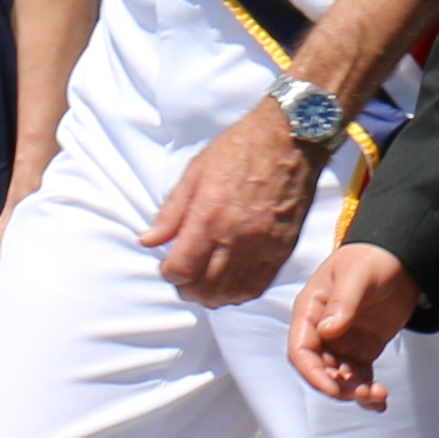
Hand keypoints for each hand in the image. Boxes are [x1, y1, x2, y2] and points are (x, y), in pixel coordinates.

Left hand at [146, 104, 325, 304]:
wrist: (289, 141)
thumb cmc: (240, 151)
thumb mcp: (195, 173)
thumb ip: (171, 212)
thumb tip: (149, 241)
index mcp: (210, 216)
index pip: (181, 269)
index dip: (169, 274)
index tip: (168, 265)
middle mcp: (236, 237)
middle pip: (205, 288)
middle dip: (187, 289)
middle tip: (183, 278)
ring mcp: (262, 246)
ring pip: (231, 293)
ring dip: (212, 296)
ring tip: (204, 285)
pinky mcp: (281, 249)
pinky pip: (258, 286)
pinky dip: (240, 293)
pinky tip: (230, 284)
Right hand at [290, 242, 420, 407]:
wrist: (402, 258)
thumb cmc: (372, 258)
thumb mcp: (358, 274)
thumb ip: (343, 301)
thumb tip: (327, 330)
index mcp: (311, 312)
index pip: (301, 351)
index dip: (313, 374)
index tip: (334, 387)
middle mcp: (322, 332)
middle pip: (319, 371)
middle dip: (338, 387)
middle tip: (364, 391)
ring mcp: (342, 343)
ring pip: (340, 379)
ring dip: (355, 393)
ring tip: (378, 395)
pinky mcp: (363, 350)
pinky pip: (360, 377)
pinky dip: (368, 392)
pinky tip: (380, 401)